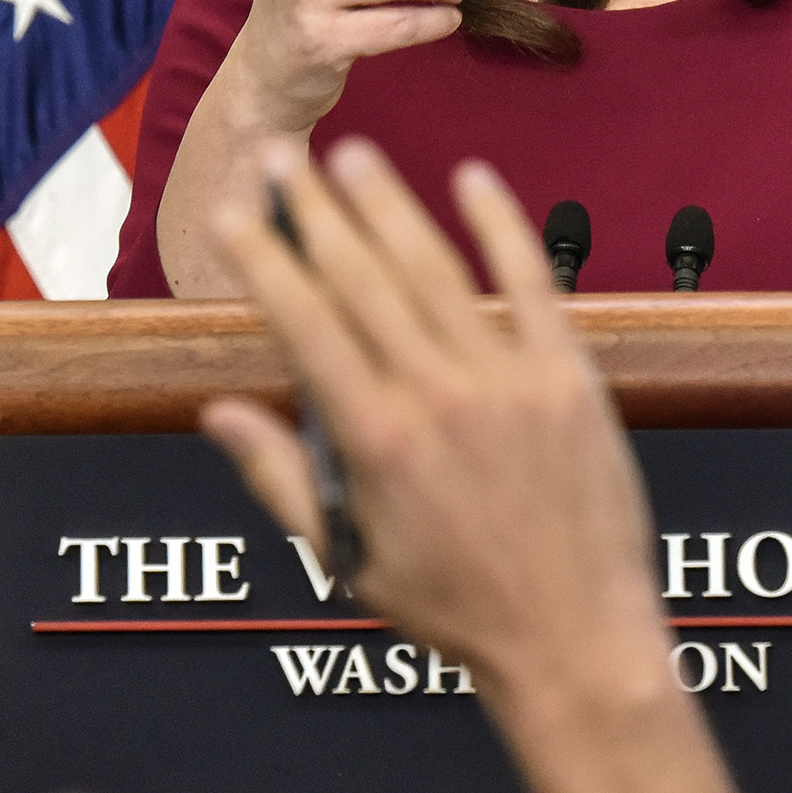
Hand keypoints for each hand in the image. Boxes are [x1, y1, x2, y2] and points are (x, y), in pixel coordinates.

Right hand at [199, 143, 791, 792]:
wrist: (572, 638)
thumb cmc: (456, 608)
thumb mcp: (346, 559)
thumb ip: (281, 477)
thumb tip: (219, 412)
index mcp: (376, 439)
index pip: (306, 323)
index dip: (266, 261)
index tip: (238, 215)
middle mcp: (438, 395)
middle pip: (363, 279)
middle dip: (316, 213)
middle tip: (285, 156)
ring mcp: (508, 379)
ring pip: (437, 269)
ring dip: (390, 205)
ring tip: (353, 155)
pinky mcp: (569, 376)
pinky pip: (531, 284)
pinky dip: (503, 227)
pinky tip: (473, 179)